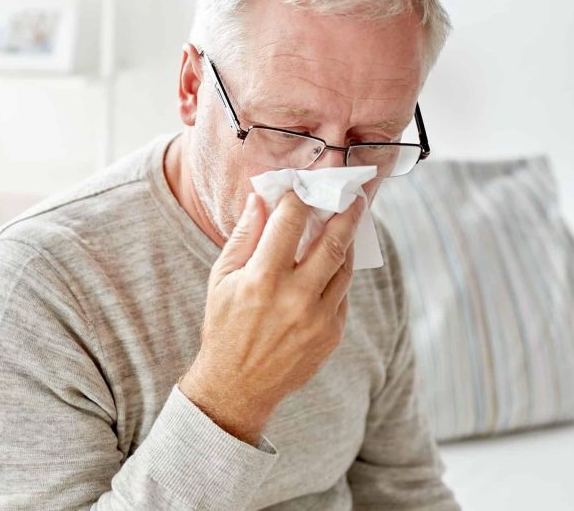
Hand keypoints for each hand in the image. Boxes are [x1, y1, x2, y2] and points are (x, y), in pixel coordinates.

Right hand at [177, 189, 364, 444]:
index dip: (299, 199)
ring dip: (346, 244)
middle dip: (345, 214)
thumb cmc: (224, 326)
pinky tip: (329, 266)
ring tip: (346, 226)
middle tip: (352, 196)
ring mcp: (318, 319)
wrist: (237, 385)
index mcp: (262, 280)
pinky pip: (342, 296)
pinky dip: (337, 276)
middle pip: (333, 243)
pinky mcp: (332, 335)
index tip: (303, 187)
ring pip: (344, 269)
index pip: (290, 223)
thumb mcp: (221, 278)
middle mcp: (295, 298)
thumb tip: (260, 199)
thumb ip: (244, 236)